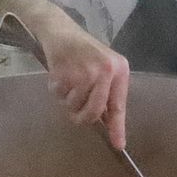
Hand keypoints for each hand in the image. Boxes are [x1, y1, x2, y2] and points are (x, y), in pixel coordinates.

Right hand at [34, 16, 130, 148]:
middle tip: (75, 114)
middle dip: (82, 117)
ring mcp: (86, 71)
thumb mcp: (102, 68)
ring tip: (67, 83)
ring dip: (66, 100)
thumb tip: (106, 123)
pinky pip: (60, 96)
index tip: (118, 145)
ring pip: (74, 105)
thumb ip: (106, 93)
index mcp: (119, 69)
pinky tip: (58, 75)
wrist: (60, 30)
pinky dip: (56, 91)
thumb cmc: (82, 52)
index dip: (117, 127)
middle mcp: (106, 70)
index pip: (118, 105)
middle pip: (95, 111)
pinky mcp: (67, 71)